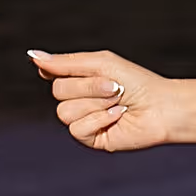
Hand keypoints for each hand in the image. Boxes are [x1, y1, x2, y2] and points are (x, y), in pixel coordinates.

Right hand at [28, 49, 177, 151]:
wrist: (162, 107)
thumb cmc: (137, 82)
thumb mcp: (101, 64)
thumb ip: (66, 62)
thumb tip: (33, 56)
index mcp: (79, 79)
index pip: (52, 73)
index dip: (60, 71)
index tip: (83, 69)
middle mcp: (78, 99)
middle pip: (58, 91)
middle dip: (89, 87)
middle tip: (115, 87)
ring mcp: (83, 119)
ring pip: (65, 111)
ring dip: (96, 103)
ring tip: (118, 102)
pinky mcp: (91, 138)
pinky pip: (77, 128)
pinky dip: (100, 119)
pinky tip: (118, 116)